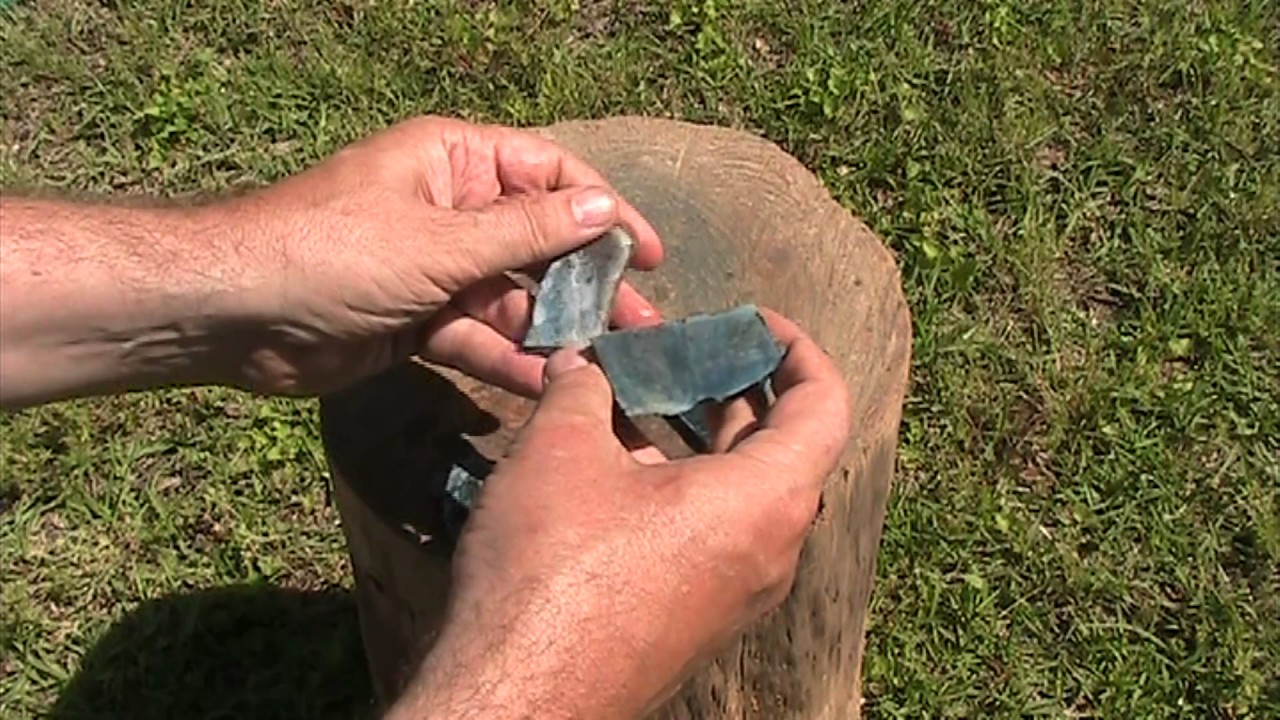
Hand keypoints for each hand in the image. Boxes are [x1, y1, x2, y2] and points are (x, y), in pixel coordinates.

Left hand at [222, 115, 663, 396]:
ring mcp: (435, 268)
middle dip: (589, 284)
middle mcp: (451, 209)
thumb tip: (605, 212)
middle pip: (539, 243)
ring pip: (512, 297)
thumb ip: (527, 232)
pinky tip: (545, 383)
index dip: (605, 212)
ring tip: (606, 363)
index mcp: (455, 161)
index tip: (650, 256)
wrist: (235, 313)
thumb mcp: (441, 241)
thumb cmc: (335, 252)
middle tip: (642, 326)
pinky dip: (504, 358)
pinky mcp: (417, 320)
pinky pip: (475, 335)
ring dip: (553, 329)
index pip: (551, 175)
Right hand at [390, 310, 851, 719]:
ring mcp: (736, 593)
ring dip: (695, 434)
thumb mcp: (562, 451)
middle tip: (680, 348)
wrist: (521, 698)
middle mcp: (770, 550)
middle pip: (780, 446)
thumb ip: (581, 388)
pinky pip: (708, 532)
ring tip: (638, 392)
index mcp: (766, 500)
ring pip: (738, 491)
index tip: (748, 319)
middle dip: (730, 384)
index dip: (794, 347)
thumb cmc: (553, 568)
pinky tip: (612, 459)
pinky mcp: (695, 619)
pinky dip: (677, 483)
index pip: (823, 404)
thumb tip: (578, 361)